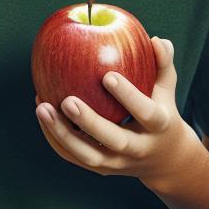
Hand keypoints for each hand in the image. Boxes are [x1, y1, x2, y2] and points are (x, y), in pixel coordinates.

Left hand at [35, 37, 196, 184]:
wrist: (164, 160)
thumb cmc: (161, 110)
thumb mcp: (167, 89)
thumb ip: (163, 64)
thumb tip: (157, 39)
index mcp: (159, 127)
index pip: (146, 113)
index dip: (128, 96)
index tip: (108, 75)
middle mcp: (139, 149)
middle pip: (114, 141)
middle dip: (90, 122)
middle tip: (67, 100)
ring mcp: (118, 163)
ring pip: (88, 155)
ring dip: (62, 133)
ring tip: (42, 107)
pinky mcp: (101, 169)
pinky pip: (73, 157)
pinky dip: (55, 137)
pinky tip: (41, 112)